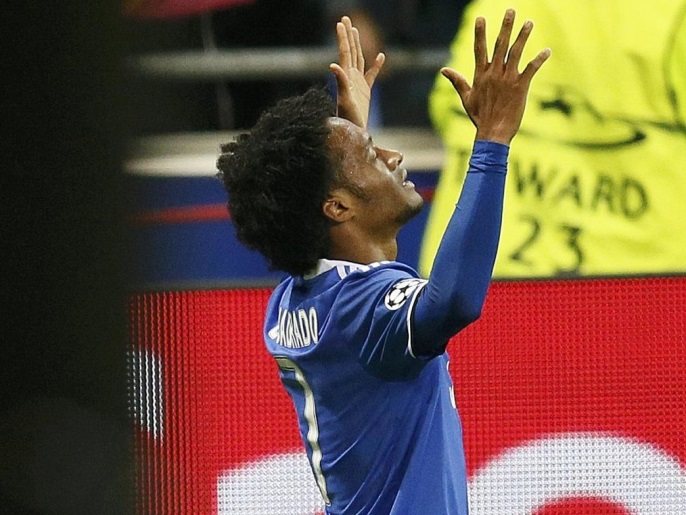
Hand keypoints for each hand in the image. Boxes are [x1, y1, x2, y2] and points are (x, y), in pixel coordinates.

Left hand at [329, 16, 384, 128]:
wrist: (353, 132)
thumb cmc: (349, 118)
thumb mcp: (344, 99)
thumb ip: (340, 81)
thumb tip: (332, 65)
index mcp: (347, 76)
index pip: (345, 52)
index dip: (343, 37)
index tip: (341, 22)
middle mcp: (351, 77)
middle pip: (350, 51)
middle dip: (348, 35)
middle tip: (345, 18)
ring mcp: (358, 83)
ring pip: (359, 58)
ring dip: (357, 44)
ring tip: (356, 30)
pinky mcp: (365, 91)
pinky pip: (372, 74)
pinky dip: (376, 65)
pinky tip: (381, 56)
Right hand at [440, 9, 550, 143]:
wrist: (493, 133)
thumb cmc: (479, 117)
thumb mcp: (466, 98)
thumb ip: (457, 81)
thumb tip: (443, 70)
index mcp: (481, 75)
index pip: (480, 49)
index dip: (480, 33)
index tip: (480, 18)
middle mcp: (494, 74)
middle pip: (500, 45)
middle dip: (506, 27)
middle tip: (511, 10)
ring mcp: (508, 79)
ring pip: (516, 53)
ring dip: (523, 36)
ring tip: (529, 22)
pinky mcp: (521, 87)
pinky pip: (531, 69)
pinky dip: (539, 60)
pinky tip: (547, 51)